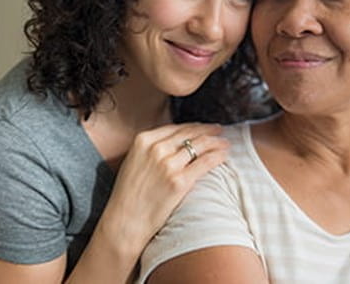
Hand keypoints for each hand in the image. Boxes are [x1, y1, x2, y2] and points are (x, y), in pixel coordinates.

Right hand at [98, 123, 228, 256]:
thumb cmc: (129, 195)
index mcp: (143, 140)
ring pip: (201, 145)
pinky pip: (205, 162)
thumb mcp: (134, 161)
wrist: (124, 223)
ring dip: (217, 142)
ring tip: (225, 143)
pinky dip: (218, 156)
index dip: (194, 126)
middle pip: (190, 133)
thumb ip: (152, 148)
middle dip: (208, 130)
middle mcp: (156, 148)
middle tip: (220, 130)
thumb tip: (175, 141)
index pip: (177, 128)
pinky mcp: (179, 181)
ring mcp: (168, 164)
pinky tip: (224, 155)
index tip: (204, 127)